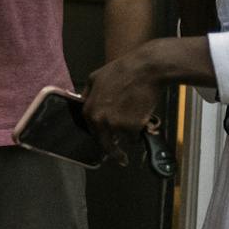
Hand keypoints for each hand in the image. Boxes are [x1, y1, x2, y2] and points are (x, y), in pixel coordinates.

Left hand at [82, 45, 165, 161]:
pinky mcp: (132, 127)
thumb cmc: (122, 70)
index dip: (101, 137)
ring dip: (130, 134)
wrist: (146, 69)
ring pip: (123, 139)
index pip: (92, 131)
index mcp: (89, 110)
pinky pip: (136, 136)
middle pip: (106, 144)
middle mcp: (100, 120)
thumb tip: (82, 102)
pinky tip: (143, 115)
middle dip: (114, 152)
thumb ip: (87, 93)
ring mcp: (116, 125)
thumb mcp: (96, 77)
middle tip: (122, 159)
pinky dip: (140, 130)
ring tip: (136, 116)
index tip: (107, 143)